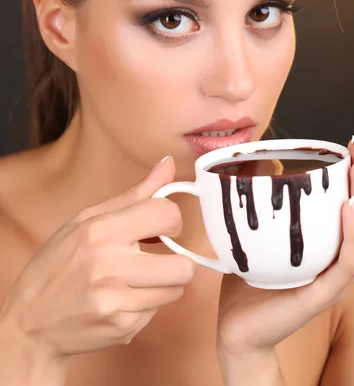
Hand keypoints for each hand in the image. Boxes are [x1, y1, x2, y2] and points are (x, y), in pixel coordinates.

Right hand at [0, 156, 196, 358]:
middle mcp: (110, 266)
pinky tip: (122, 299)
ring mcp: (116, 301)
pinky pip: (157, 312)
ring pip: (175, 290)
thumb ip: (134, 194)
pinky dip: (146, 304)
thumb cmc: (57, 265)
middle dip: (178, 261)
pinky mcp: (122, 328)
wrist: (30, 323)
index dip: (173, 220)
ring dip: (163, 284)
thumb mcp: (86, 220)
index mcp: (101, 231)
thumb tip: (168, 165)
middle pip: (183, 267)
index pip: (166, 215)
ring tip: (136, 280)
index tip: (163, 227)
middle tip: (160, 259)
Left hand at [217, 134, 353, 357]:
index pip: (352, 205)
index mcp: (326, 245)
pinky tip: (348, 208)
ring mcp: (333, 277)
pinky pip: (346, 262)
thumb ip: (260, 204)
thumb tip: (254, 164)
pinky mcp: (323, 294)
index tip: (353, 144)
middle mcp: (335, 258)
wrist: (236, 331)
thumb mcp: (256, 235)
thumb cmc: (248, 283)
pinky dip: (351, 234)